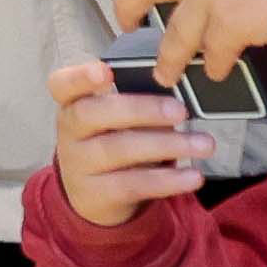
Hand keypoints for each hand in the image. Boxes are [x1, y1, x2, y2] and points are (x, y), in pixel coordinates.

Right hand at [43, 60, 203, 227]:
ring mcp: (78, 164)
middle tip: (181, 111)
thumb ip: (138, 105)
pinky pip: (132, 185)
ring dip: (166, 145)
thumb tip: (179, 102)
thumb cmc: (113, 142)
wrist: (94, 195)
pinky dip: (167, 180)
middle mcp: (69, 132)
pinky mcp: (96, 194)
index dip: (80, 77)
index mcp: (73, 104)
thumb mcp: (117, 120)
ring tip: (203, 144)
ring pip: (117, 150)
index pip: (62, 85)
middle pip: (92, 114)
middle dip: (139, 110)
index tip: (105, 71)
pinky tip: (192, 176)